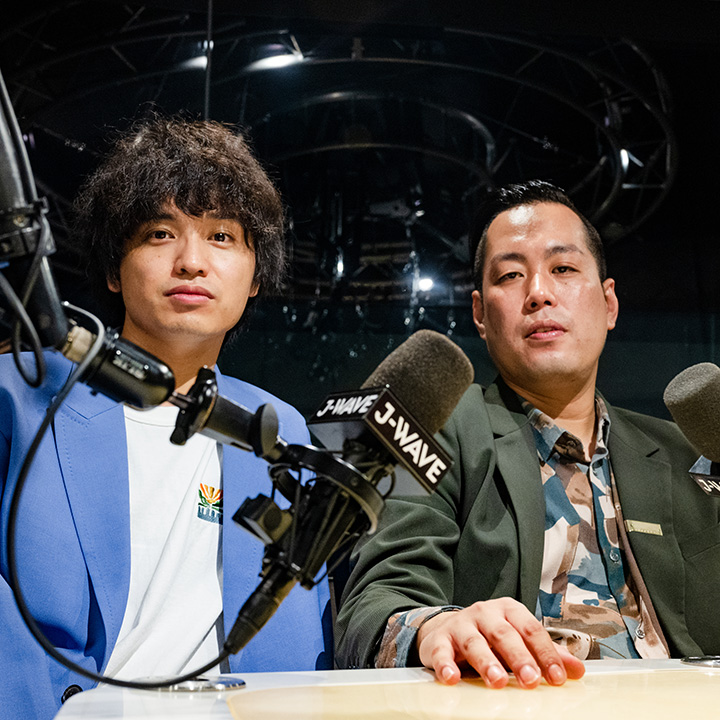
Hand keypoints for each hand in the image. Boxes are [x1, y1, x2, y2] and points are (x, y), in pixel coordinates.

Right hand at [416, 598, 584, 688]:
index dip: (545, 653)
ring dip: (486, 662)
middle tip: (531, 679)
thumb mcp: (518, 640)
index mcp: (508, 610)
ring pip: (474, 641)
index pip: (530, 629)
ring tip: (498, 681)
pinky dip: (446, 664)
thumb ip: (544, 653)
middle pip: (503, 633)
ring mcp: (460, 624)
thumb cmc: (489, 637)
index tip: (557, 677)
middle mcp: (484, 613)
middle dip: (518, 657)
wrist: (446, 630)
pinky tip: (452, 678)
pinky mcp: (438, 639)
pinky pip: (441, 651)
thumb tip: (577, 670)